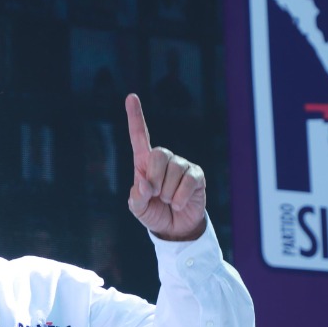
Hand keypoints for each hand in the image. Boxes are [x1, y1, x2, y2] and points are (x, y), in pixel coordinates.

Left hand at [125, 93, 206, 240]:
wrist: (175, 229)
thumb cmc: (154, 213)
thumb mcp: (139, 210)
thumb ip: (137, 198)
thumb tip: (145, 184)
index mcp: (144, 163)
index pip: (139, 136)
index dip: (135, 117)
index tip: (130, 97)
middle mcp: (164, 160)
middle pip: (158, 153)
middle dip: (155, 178)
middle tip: (156, 194)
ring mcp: (182, 165)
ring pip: (174, 169)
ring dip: (168, 192)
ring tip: (168, 201)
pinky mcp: (196, 175)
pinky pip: (188, 181)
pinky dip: (180, 198)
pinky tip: (178, 204)